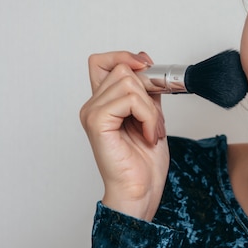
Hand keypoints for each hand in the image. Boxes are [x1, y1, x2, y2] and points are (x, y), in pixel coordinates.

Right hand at [80, 51, 168, 220]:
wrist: (140, 191)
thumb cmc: (143, 162)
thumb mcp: (151, 116)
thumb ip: (147, 92)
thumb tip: (147, 65)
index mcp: (102, 102)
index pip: (102, 61)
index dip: (125, 57)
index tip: (147, 70)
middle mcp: (92, 105)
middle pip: (123, 69)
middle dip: (150, 91)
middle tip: (154, 121)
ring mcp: (92, 113)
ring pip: (130, 83)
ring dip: (151, 108)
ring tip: (151, 130)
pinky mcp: (97, 122)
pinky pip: (131, 100)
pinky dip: (148, 116)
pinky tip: (147, 135)